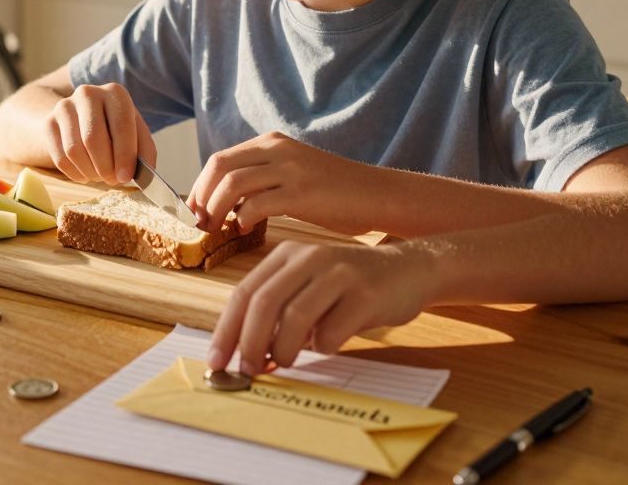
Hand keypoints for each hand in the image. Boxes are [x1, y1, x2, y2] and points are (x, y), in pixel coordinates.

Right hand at [46, 82, 155, 184]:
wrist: (80, 116)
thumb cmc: (115, 127)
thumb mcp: (135, 132)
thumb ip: (144, 152)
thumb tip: (145, 178)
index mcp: (115, 93)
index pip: (121, 126)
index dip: (124, 155)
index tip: (125, 177)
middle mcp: (88, 93)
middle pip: (92, 139)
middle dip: (105, 167)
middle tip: (113, 180)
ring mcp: (64, 106)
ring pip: (74, 150)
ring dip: (90, 172)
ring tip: (100, 175)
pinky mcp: (49, 123)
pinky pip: (60, 158)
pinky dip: (75, 173)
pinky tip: (85, 173)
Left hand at [186, 131, 378, 235]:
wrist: (378, 195)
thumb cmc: (335, 192)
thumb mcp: (292, 173)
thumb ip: (261, 180)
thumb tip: (224, 201)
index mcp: (272, 142)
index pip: (219, 160)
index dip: (199, 187)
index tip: (194, 212)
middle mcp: (278, 149)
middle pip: (218, 167)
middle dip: (201, 197)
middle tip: (199, 224)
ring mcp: (290, 168)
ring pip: (232, 183)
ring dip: (216, 209)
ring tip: (216, 230)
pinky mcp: (302, 191)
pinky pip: (257, 203)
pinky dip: (242, 218)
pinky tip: (244, 229)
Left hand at [207, 240, 435, 373]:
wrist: (409, 270)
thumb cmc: (351, 287)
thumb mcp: (310, 287)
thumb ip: (280, 314)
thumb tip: (249, 356)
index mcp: (287, 255)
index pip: (244, 293)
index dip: (226, 330)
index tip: (217, 361)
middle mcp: (309, 258)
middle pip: (264, 303)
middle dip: (248, 343)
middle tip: (246, 371)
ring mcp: (339, 272)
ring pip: (295, 316)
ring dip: (283, 349)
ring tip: (283, 363)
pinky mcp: (366, 293)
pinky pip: (332, 329)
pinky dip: (322, 346)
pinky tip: (327, 345)